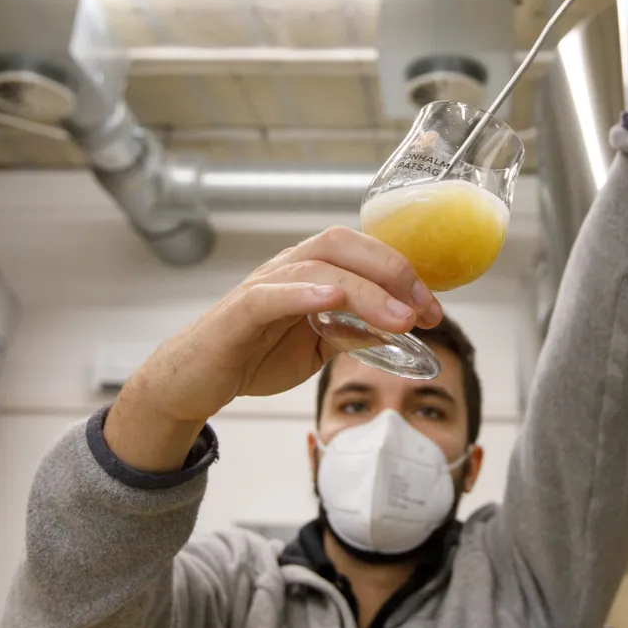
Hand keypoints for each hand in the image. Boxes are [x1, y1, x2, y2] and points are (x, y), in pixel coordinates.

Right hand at [105, 227, 441, 470]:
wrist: (192, 382)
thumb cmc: (251, 356)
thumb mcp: (316, 348)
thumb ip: (352, 333)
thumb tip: (395, 327)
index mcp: (310, 271)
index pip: (363, 252)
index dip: (403, 273)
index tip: (434, 308)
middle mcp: (288, 267)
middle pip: (344, 245)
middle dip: (392, 272)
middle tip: (424, 309)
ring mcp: (263, 285)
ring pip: (318, 268)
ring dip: (365, 291)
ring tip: (399, 318)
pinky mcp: (239, 310)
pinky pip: (272, 294)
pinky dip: (305, 292)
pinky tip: (333, 299)